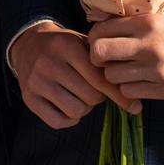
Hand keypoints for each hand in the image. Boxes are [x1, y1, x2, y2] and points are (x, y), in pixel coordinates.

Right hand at [9, 20, 127, 129]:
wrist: (28, 43)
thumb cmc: (64, 46)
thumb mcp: (83, 44)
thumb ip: (105, 64)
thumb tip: (133, 97)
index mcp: (67, 47)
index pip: (99, 79)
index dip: (118, 94)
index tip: (135, 107)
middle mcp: (49, 63)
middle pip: (90, 97)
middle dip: (98, 97)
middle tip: (93, 89)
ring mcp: (36, 82)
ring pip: (75, 111)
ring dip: (84, 108)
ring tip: (80, 95)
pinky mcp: (28, 98)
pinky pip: (58, 121)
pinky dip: (68, 119)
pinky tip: (68, 105)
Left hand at [88, 14, 163, 109]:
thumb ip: (139, 23)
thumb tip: (104, 23)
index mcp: (149, 22)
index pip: (102, 29)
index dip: (96, 36)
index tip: (101, 40)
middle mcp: (149, 45)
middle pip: (99, 52)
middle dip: (97, 56)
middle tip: (104, 59)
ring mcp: (157, 71)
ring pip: (112, 76)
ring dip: (114, 75)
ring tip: (126, 71)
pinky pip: (130, 92)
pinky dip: (130, 89)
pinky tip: (140, 83)